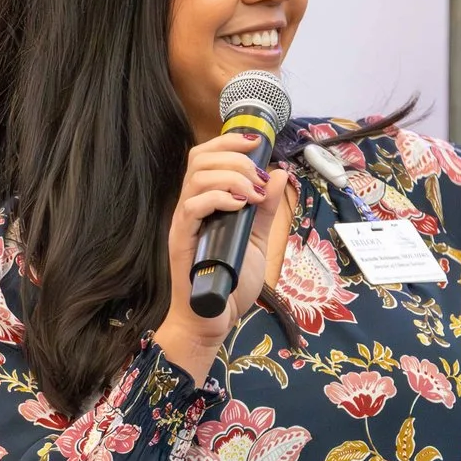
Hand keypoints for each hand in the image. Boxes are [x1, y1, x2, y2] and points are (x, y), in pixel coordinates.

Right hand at [153, 131, 286, 382]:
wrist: (214, 319)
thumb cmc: (231, 281)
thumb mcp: (257, 238)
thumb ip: (267, 209)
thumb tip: (279, 174)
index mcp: (206, 201)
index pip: (206, 156)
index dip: (229, 141)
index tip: (256, 142)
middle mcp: (190, 206)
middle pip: (200, 158)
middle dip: (235, 157)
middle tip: (259, 177)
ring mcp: (184, 222)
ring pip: (197, 177)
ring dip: (232, 176)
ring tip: (253, 194)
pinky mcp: (182, 240)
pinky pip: (193, 206)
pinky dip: (219, 197)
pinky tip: (240, 206)